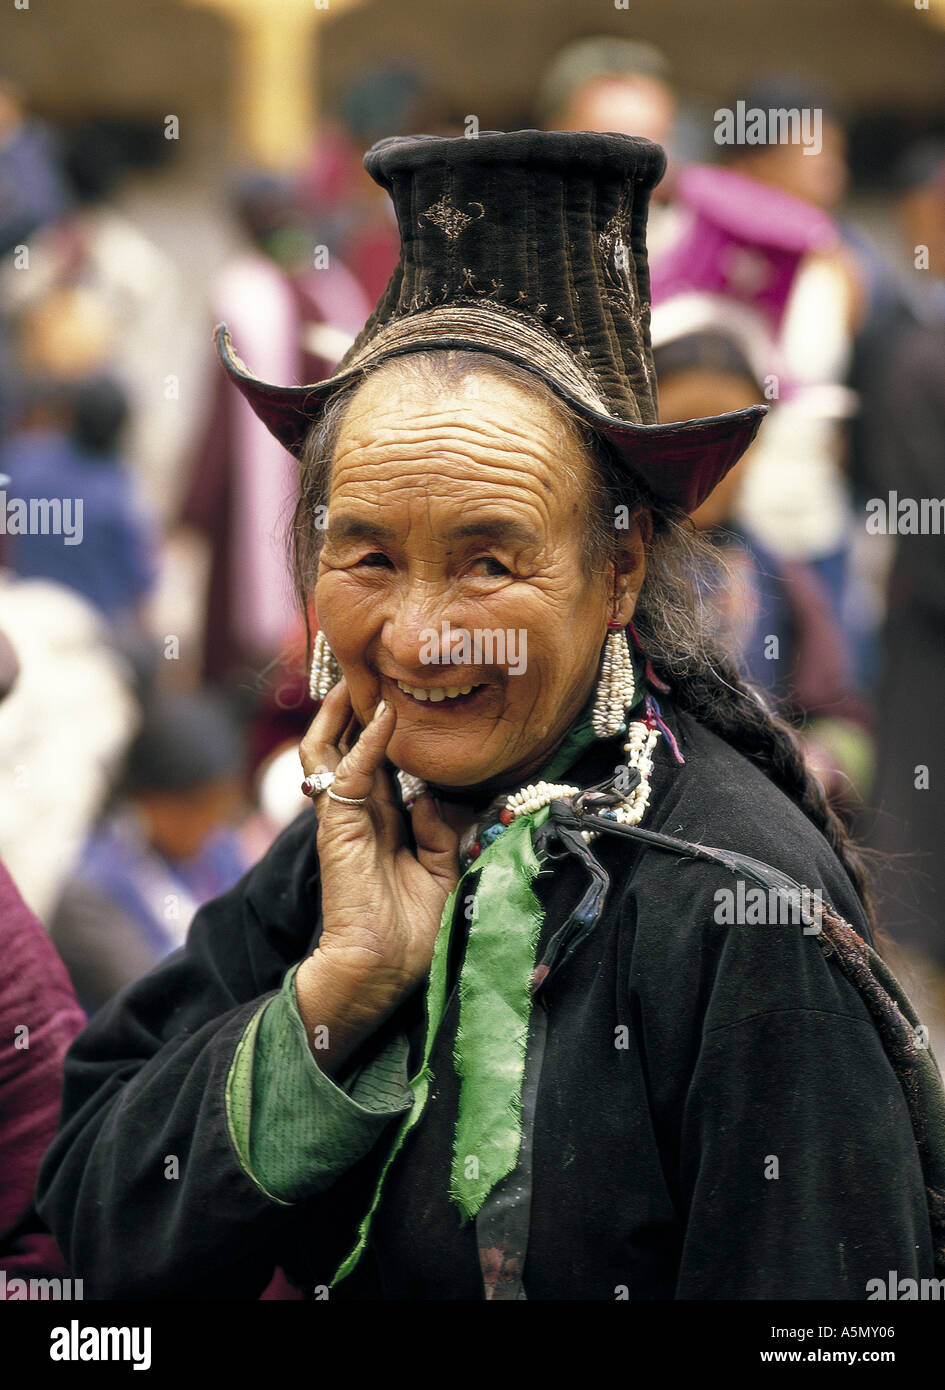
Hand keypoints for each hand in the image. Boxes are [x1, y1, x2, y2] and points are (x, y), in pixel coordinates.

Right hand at [295, 678, 459, 1071]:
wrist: (381, 972)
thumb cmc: (413, 931)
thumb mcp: (443, 869)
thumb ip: (439, 827)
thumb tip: (431, 793)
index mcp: (384, 823)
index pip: (380, 763)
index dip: (385, 729)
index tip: (404, 692)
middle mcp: (361, 814)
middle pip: (348, 745)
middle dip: (354, 706)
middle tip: (366, 665)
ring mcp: (344, 819)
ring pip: (330, 750)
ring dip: (342, 711)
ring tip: (354, 673)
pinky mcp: (338, 828)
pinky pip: (348, 774)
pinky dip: (366, 742)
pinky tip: (384, 716)